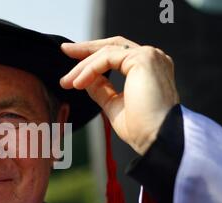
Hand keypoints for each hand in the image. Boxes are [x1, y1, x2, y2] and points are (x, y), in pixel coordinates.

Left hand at [60, 36, 178, 154]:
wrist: (157, 137)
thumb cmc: (141, 129)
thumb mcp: (114, 105)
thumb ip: (101, 89)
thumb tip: (85, 80)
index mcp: (148, 69)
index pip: (116, 55)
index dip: (93, 57)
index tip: (74, 65)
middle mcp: (152, 58)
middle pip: (112, 46)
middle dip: (86, 49)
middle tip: (65, 50)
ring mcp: (149, 56)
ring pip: (106, 52)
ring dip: (83, 66)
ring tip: (67, 81)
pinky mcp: (143, 58)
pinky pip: (107, 58)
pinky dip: (90, 69)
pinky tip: (78, 83)